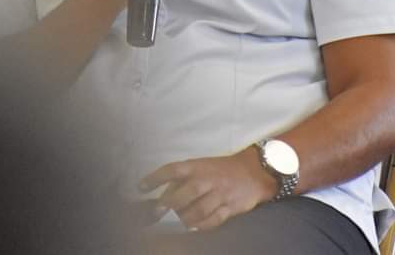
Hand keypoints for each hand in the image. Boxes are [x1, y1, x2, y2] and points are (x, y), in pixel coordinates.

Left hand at [140, 150, 274, 231]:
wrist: (254, 172)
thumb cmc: (221, 169)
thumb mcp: (202, 165)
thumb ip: (184, 177)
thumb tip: (162, 192)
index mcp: (198, 166)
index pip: (173, 170)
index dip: (155, 178)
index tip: (141, 186)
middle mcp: (208, 179)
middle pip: (186, 192)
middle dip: (169, 204)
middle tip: (156, 212)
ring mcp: (220, 194)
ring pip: (198, 210)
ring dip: (183, 218)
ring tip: (175, 221)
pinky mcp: (230, 208)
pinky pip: (213, 221)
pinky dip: (200, 226)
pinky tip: (192, 228)